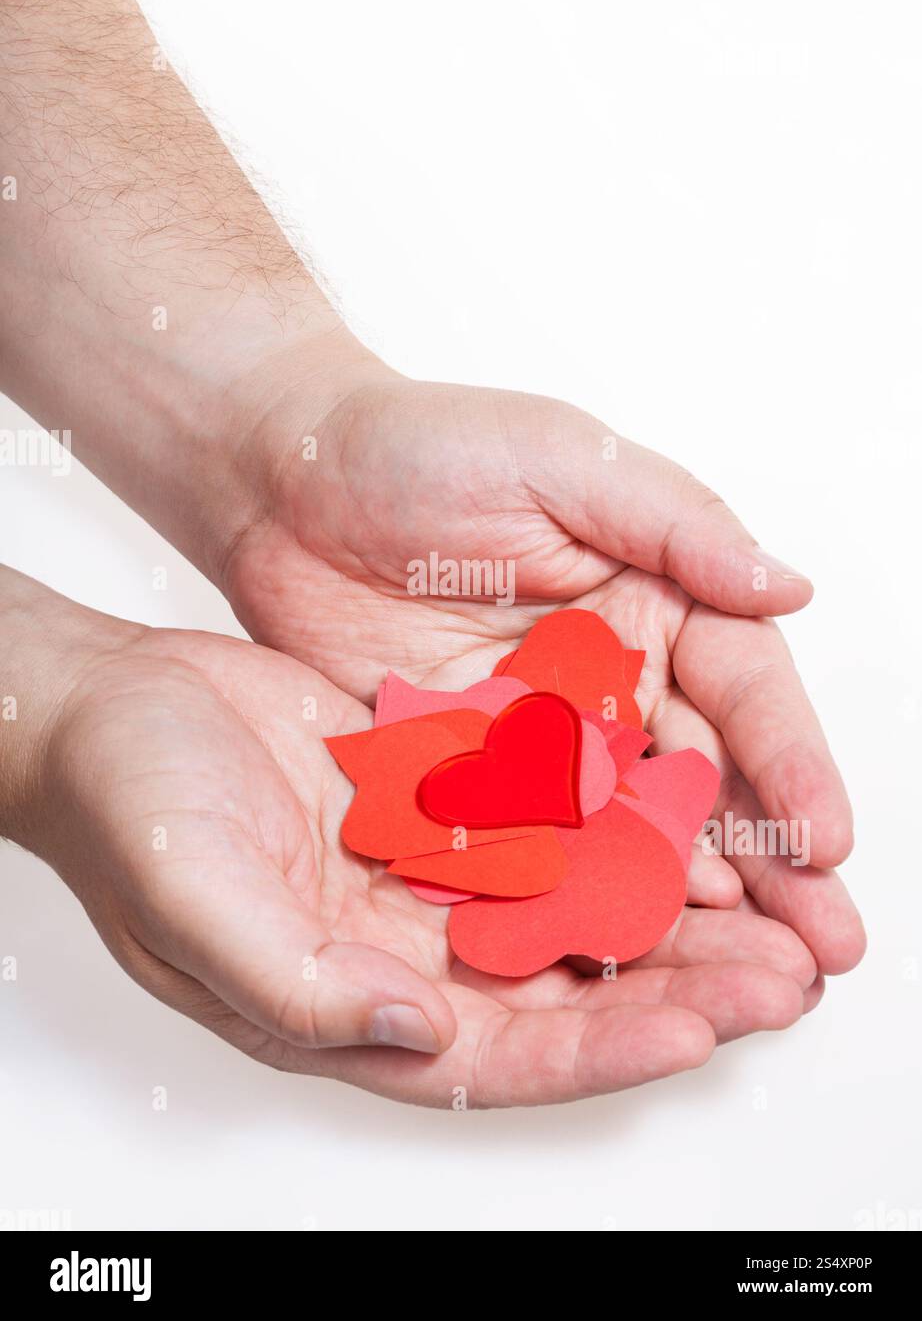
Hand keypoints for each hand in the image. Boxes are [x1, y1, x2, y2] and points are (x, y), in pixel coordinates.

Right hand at [1, 569, 820, 1107]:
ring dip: (665, 904)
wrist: (112, 705)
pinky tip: (677, 804)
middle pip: (564, 990)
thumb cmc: (126, 807)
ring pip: (571, 904)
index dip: (602, 1050)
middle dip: (676, 986)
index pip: (501, 1054)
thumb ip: (300, 983)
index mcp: (353, 1004)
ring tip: (767, 902)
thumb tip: (414, 1033)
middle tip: (782, 974)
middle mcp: (405, 950)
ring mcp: (427, 872)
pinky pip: (543, 818)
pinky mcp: (439, 796)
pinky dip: (610, 818)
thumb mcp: (196, 901)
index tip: (698, 1028)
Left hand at [221, 355, 865, 982]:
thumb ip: (677, 526)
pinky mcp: (468, 775)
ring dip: (684, 899)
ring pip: (626, 828)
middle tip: (824, 943)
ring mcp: (541, 735)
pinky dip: (571, 897)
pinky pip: (528, 843)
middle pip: (702, 778)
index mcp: (653, 596)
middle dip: (769, 859)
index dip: (789, 763)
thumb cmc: (419, 444)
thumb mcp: (562, 460)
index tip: (826, 836)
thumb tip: (790, 586)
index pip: (742, 689)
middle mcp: (611, 675)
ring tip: (745, 975)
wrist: (283, 483)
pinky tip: (616, 950)